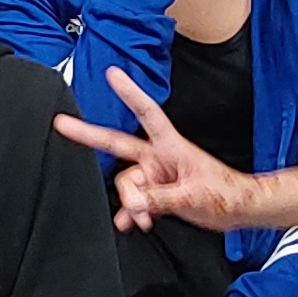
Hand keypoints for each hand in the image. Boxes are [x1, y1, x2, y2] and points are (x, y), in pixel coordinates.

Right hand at [51, 65, 256, 232]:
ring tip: (143, 218)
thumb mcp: (192, 196)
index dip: (130, 93)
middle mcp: (158, 157)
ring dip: (130, 203)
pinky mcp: (156, 191)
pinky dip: (131, 212)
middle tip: (61, 123)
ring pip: (126, 184)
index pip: (146, 113)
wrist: (236, 209)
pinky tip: (136, 222)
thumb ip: (160, 199)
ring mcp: (156, 174)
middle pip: (117, 146)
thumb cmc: (223, 194)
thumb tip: (133, 204)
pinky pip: (132, 200)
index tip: (113, 74)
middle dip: (88, 135)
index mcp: (170, 147)